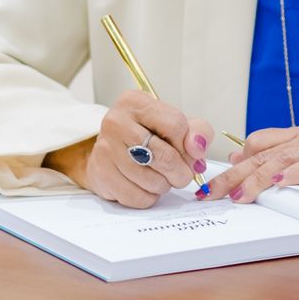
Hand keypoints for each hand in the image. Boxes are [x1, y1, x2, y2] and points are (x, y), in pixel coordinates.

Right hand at [45, 90, 212, 208]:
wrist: (111, 152)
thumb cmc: (146, 136)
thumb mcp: (175, 124)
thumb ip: (197, 131)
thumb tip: (197, 148)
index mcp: (135, 102)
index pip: (175, 125)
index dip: (189, 146)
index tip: (189, 153)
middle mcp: (116, 121)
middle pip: (166, 157)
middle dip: (181, 172)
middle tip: (181, 173)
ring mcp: (105, 149)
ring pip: (153, 181)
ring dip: (164, 185)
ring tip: (159, 177)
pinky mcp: (101, 174)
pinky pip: (138, 197)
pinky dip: (148, 197)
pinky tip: (144, 186)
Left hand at [202, 126, 298, 203]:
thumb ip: (283, 159)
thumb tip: (246, 163)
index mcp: (298, 137)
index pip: (257, 143)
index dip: (235, 162)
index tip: (215, 181)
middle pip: (260, 155)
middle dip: (233, 176)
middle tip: (210, 194)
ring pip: (279, 161)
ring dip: (255, 180)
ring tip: (238, 197)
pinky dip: (292, 175)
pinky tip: (277, 184)